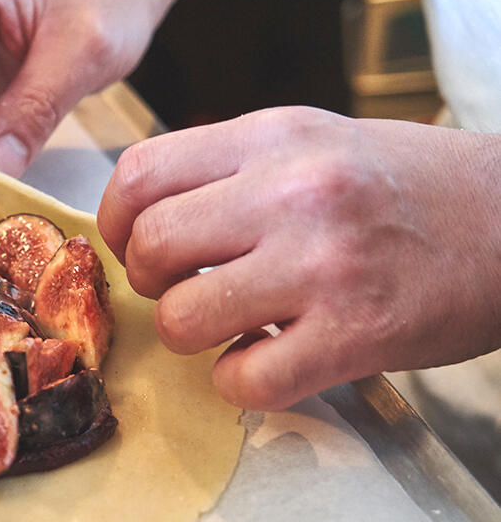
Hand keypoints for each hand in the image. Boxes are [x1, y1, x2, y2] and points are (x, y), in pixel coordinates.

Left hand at [97, 106, 500, 409]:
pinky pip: (245, 380)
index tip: (138, 245)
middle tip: (183, 289)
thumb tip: (143, 218)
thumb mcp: (310, 141)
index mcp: (271, 137)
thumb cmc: (403, 186)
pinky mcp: (355, 334)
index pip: (138, 175)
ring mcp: (323, 264)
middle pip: (149, 248)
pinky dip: (239, 383)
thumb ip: (227, 170)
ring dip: (191, 336)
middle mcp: (291, 192)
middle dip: (149, 283)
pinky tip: (268, 361)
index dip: (117, 223)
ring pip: (183, 319)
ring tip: (229, 327)